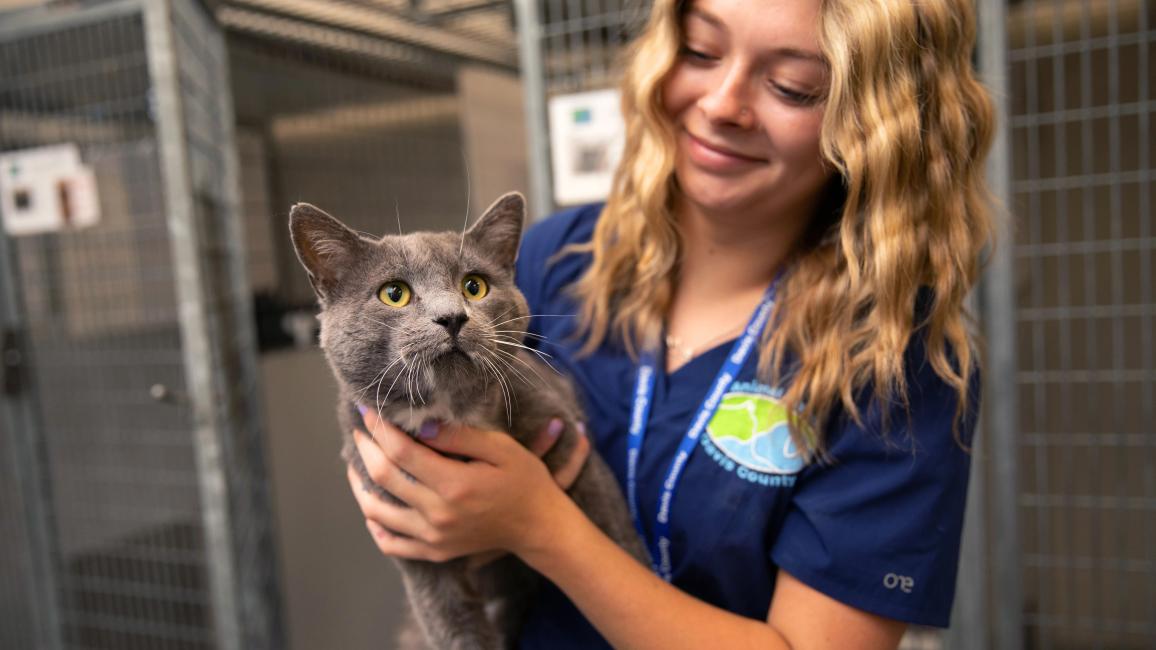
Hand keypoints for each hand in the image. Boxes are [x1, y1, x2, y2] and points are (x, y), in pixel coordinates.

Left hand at [347, 410, 589, 562]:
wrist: (538, 526)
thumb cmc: (523, 480)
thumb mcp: (501, 448)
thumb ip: (460, 436)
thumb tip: (418, 427)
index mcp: (455, 485)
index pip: (401, 451)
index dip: (379, 428)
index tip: (368, 409)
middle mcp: (438, 514)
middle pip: (383, 477)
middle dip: (365, 448)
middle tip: (361, 430)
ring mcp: (433, 538)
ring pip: (377, 512)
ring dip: (360, 485)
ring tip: (357, 464)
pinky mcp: (434, 552)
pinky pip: (391, 544)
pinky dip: (375, 525)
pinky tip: (374, 506)